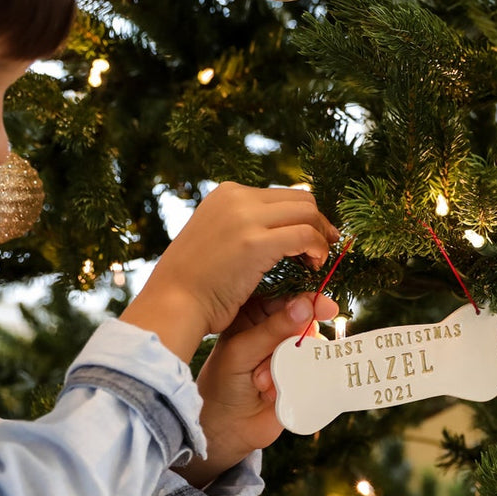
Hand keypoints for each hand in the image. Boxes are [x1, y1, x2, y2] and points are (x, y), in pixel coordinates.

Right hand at [120, 182, 338, 362]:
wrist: (172, 302)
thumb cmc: (192, 282)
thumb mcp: (214, 238)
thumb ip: (240, 226)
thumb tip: (272, 227)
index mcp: (226, 193)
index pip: (280, 195)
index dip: (302, 216)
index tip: (312, 238)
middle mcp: (236, 196)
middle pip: (299, 198)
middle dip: (318, 223)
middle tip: (324, 248)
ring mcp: (245, 217)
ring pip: (307, 212)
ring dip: (320, 236)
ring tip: (317, 262)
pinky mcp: (255, 242)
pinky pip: (305, 235)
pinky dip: (318, 249)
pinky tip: (314, 268)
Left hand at [178, 292, 339, 487]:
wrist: (227, 429)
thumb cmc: (223, 384)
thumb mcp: (242, 351)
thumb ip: (273, 329)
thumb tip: (305, 305)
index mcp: (255, 317)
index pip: (285, 300)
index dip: (305, 302)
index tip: (324, 307)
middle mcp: (274, 333)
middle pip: (304, 323)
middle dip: (296, 341)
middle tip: (283, 356)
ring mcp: (289, 355)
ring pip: (311, 347)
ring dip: (292, 365)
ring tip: (262, 382)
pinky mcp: (301, 378)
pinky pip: (317, 370)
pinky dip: (301, 380)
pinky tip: (274, 393)